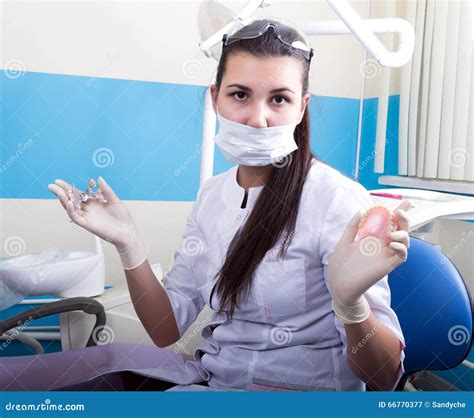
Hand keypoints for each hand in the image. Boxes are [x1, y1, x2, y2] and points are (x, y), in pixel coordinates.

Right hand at [48, 177, 146, 269]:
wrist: (127, 231)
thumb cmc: (122, 217)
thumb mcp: (114, 200)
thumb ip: (106, 190)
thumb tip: (99, 178)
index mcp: (93, 202)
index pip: (77, 193)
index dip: (68, 187)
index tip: (58, 181)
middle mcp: (88, 209)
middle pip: (70, 199)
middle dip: (61, 192)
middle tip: (51, 185)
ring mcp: (86, 217)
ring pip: (71, 208)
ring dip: (63, 200)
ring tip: (58, 192)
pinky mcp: (87, 224)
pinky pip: (76, 217)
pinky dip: (71, 210)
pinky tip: (69, 202)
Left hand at [327, 200, 411, 323]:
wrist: (338, 284)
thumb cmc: (340, 265)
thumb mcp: (344, 242)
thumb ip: (352, 227)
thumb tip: (361, 210)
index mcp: (372, 237)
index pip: (388, 222)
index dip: (399, 212)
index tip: (407, 201)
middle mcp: (382, 245)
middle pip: (400, 228)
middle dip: (404, 218)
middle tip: (400, 211)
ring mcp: (385, 255)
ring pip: (404, 241)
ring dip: (404, 233)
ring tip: (393, 232)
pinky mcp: (387, 266)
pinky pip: (401, 256)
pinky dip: (402, 248)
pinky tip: (394, 243)